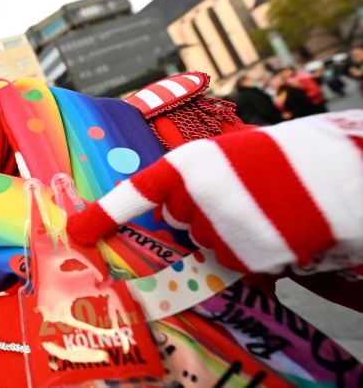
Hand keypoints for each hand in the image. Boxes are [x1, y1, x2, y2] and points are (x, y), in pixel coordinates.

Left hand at [67, 111, 362, 273]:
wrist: (337, 175)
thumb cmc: (281, 159)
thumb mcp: (228, 154)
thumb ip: (192, 178)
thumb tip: (163, 205)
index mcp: (189, 163)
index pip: (135, 192)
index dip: (103, 214)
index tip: (77, 231)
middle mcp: (197, 196)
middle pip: (176, 220)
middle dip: (196, 212)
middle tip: (237, 194)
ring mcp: (221, 228)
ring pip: (206, 242)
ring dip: (226, 231)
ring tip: (262, 208)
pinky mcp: (246, 257)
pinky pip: (233, 261)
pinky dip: (250, 250)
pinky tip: (273, 227)